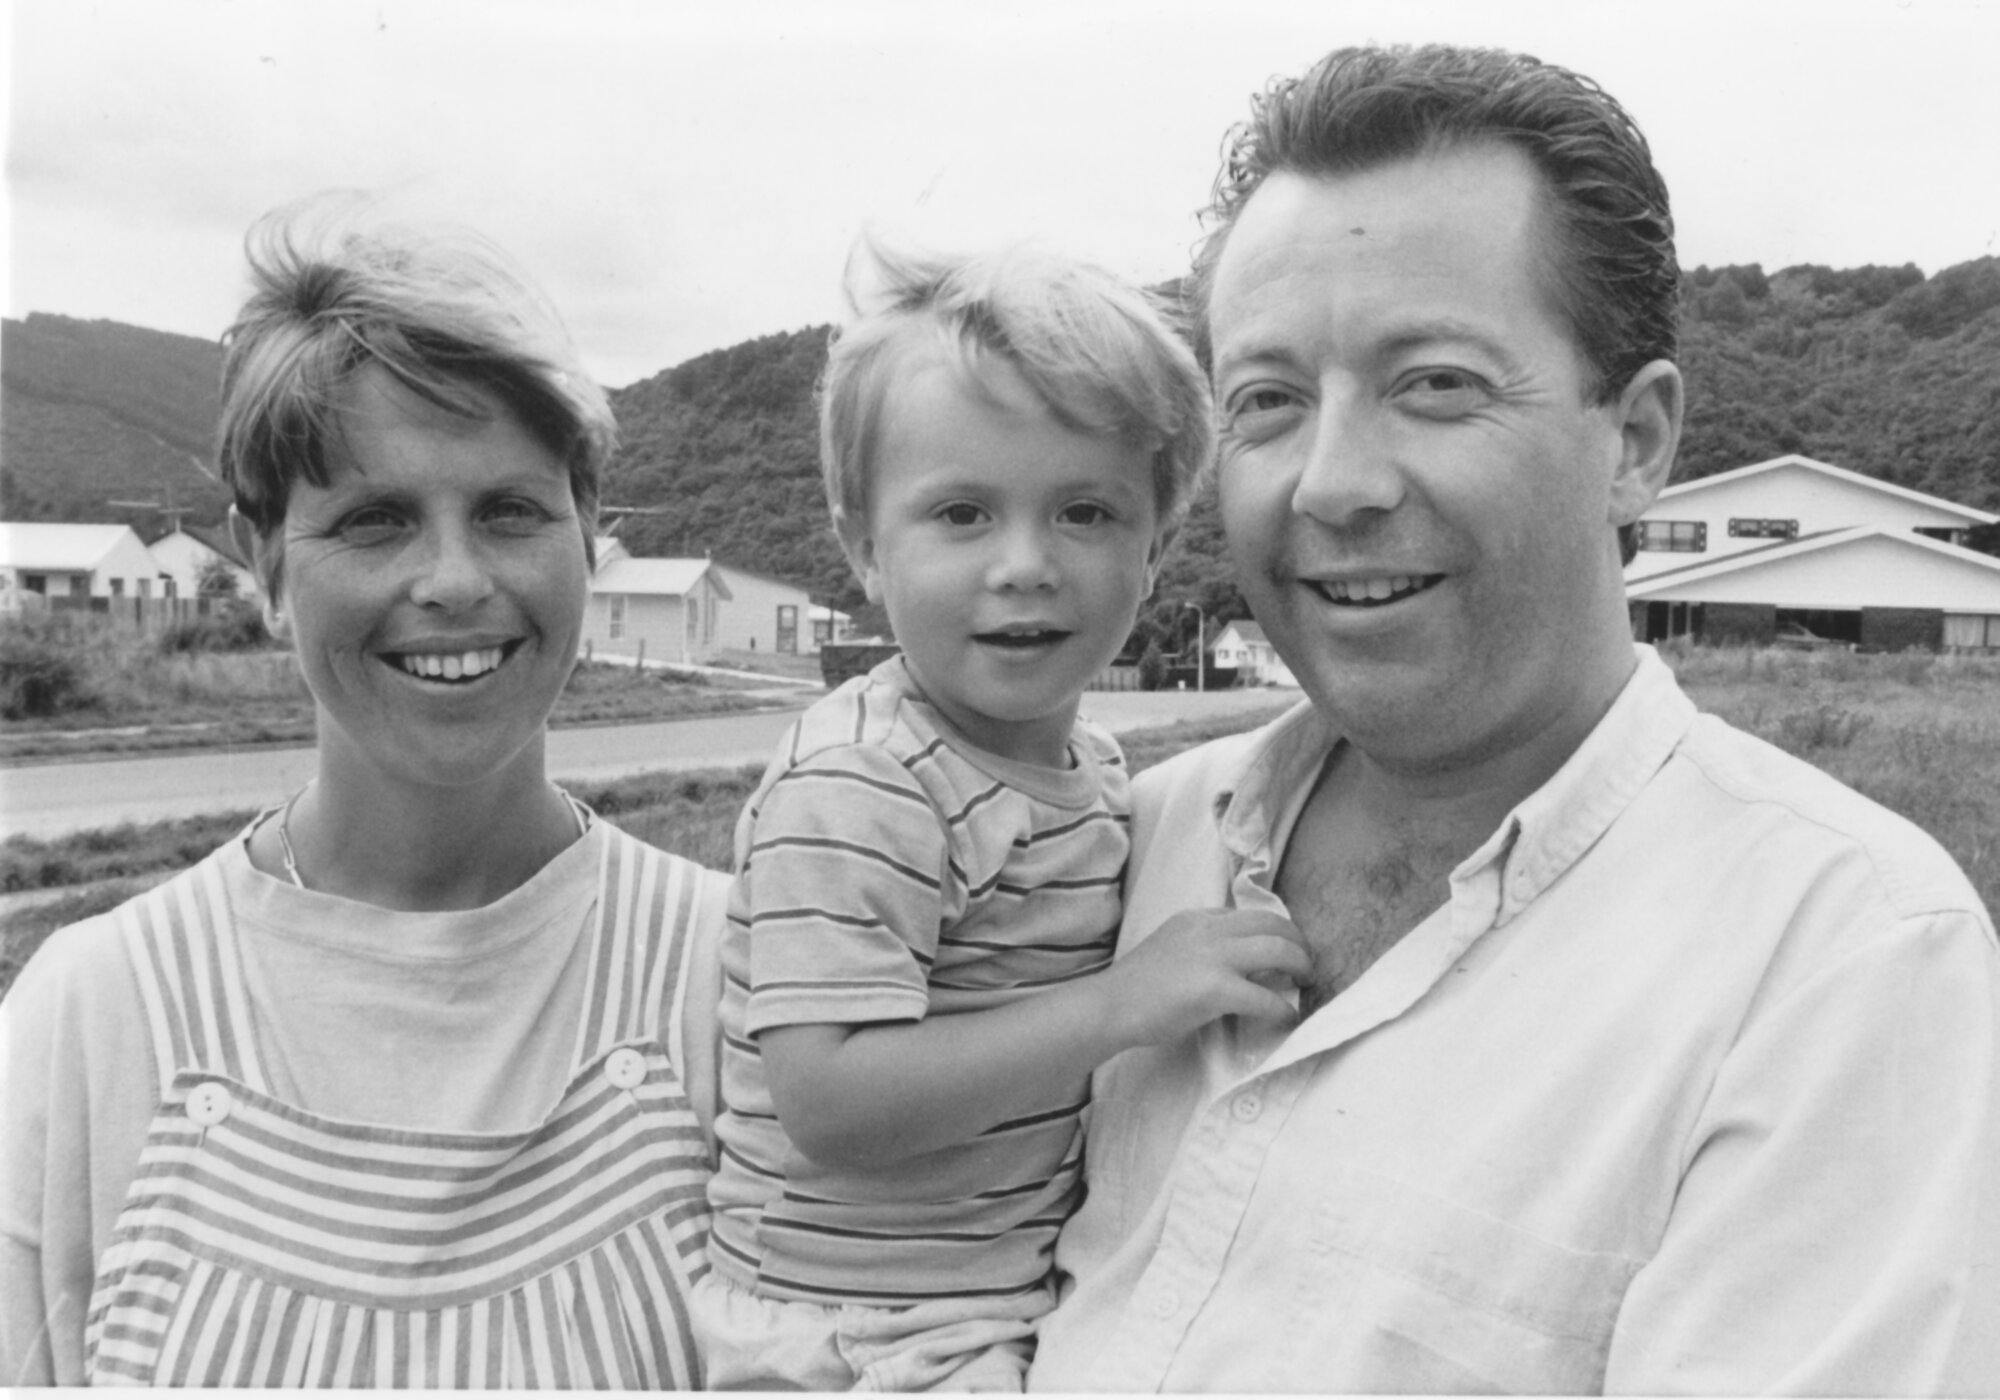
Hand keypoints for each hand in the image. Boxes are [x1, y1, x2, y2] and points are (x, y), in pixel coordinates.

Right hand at [1096, 908, 1310, 1046]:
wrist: (1110, 1007)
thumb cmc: (1135, 987)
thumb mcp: (1170, 947)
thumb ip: (1202, 948)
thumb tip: (1238, 967)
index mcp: (1196, 918)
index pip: (1248, 915)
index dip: (1273, 930)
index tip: (1284, 947)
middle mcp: (1208, 929)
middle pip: (1273, 924)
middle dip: (1298, 942)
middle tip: (1307, 963)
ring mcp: (1213, 957)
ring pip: (1278, 950)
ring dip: (1300, 966)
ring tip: (1306, 982)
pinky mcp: (1216, 990)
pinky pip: (1266, 997)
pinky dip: (1283, 1009)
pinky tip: (1288, 1018)